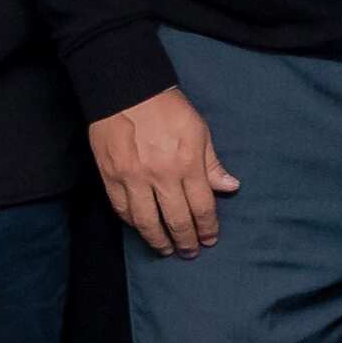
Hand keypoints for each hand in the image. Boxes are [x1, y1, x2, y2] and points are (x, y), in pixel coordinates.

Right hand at [89, 87, 237, 257]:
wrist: (125, 90)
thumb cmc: (167, 108)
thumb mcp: (199, 130)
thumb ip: (212, 163)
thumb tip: (230, 187)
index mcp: (187, 163)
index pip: (202, 207)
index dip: (208, 227)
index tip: (210, 239)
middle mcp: (161, 176)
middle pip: (177, 220)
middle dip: (186, 241)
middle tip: (191, 252)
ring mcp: (133, 179)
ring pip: (147, 222)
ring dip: (159, 240)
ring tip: (166, 250)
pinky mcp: (111, 177)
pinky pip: (123, 210)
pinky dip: (133, 224)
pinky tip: (142, 229)